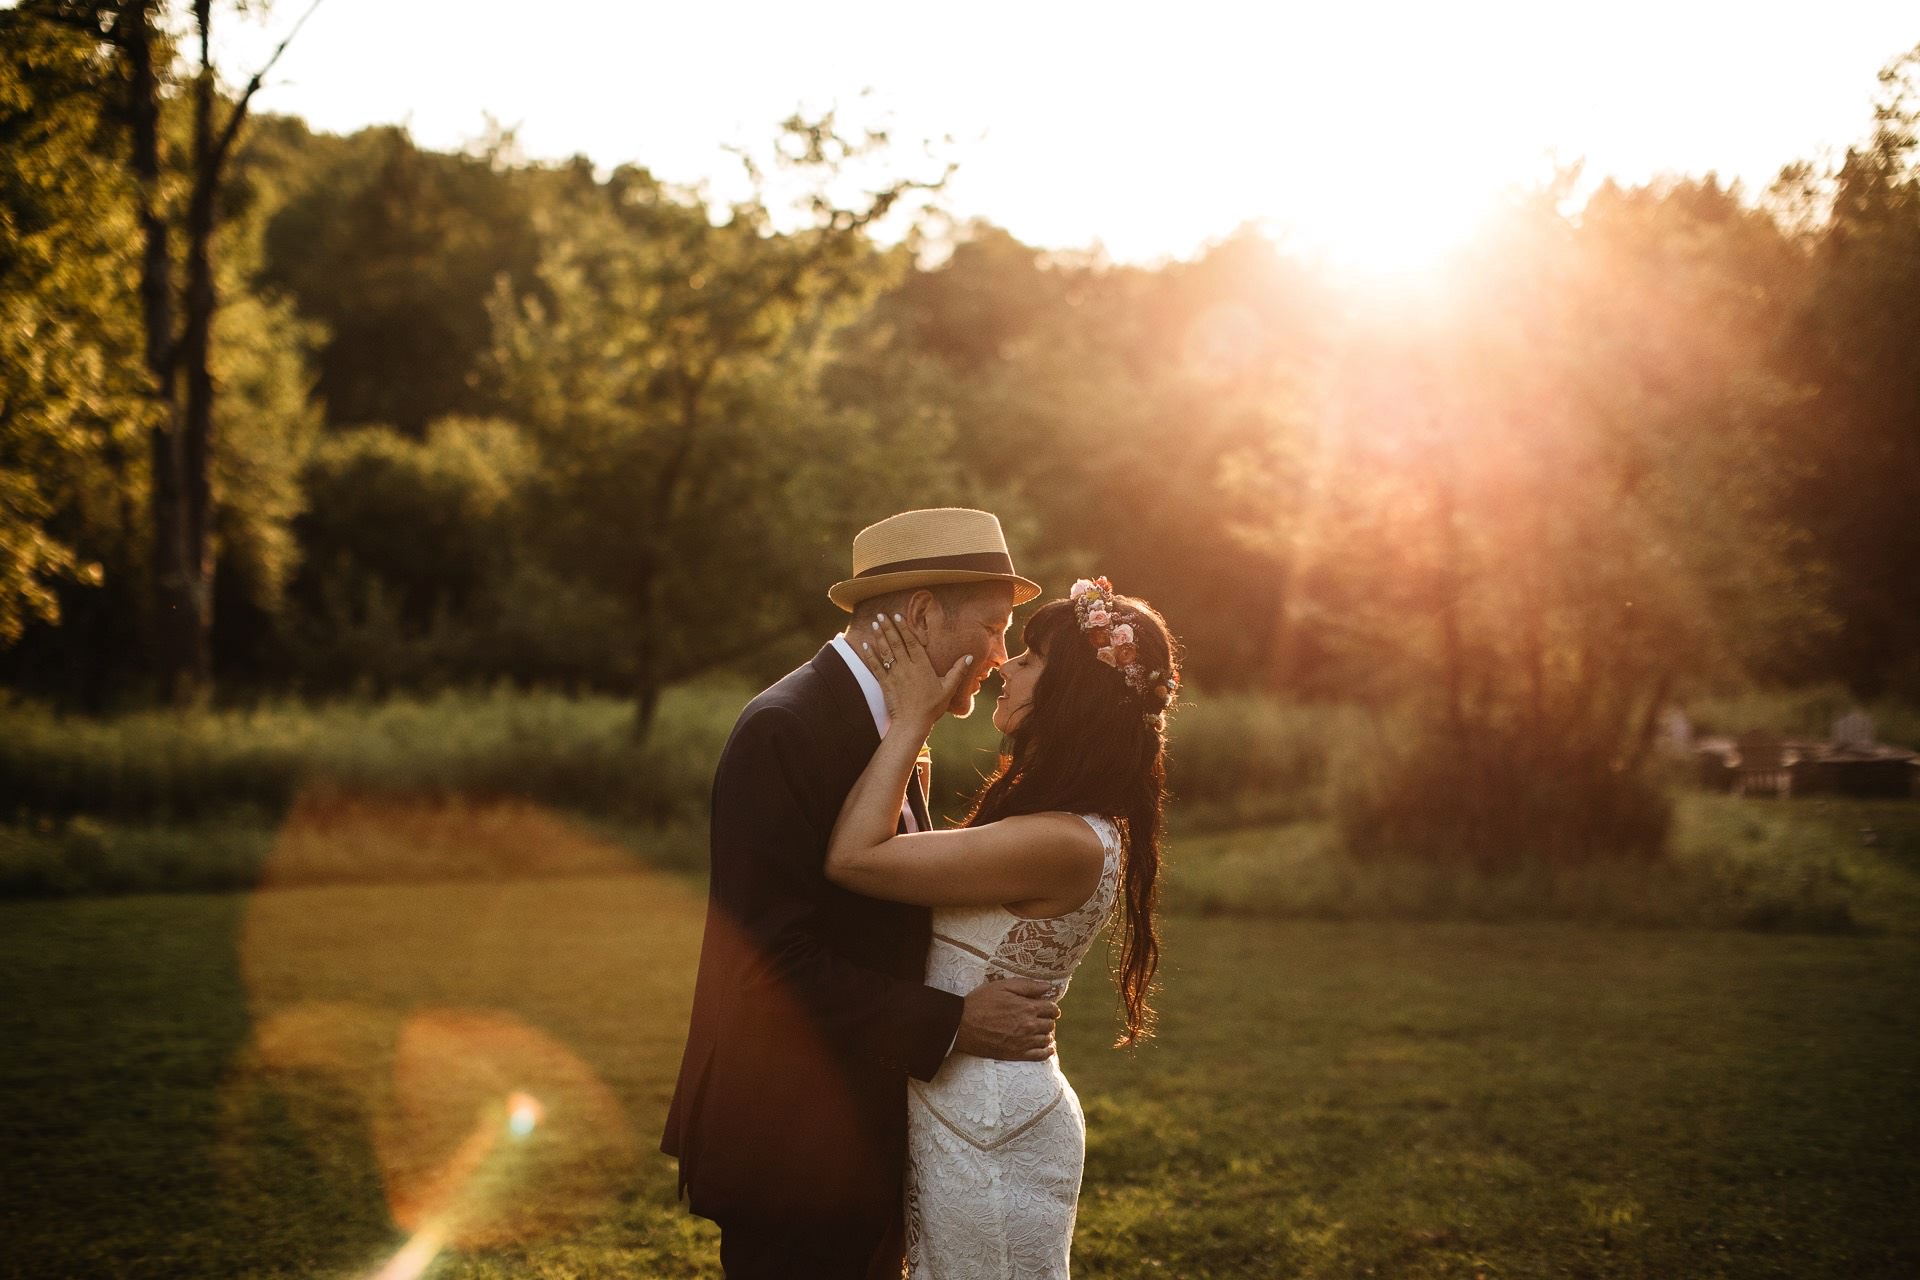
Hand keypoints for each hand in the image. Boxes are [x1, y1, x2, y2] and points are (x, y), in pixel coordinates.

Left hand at [858, 611, 971, 731]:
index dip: (904, 628)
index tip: (898, 616)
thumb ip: (958, 671)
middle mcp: (907, 667)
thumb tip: (969, 656)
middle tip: (881, 614)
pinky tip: (865, 644)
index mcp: (922, 666)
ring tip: (874, 623)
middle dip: (888, 627)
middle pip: (896, 643)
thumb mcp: (948, 688)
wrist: (912, 723)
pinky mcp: (885, 683)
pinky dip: (870, 654)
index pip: (911, 642)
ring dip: (879, 636)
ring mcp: (894, 674)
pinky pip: (876, 666)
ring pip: (885, 651)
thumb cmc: (932, 707)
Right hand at [953, 977, 1060, 1061]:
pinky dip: (1047, 1052)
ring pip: (1047, 1039)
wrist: (962, 1025)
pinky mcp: (1016, 1054)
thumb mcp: (1002, 986)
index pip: (1052, 1009)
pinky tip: (1047, 1048)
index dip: (1051, 1007)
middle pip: (1050, 1024)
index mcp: (1027, 1007)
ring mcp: (1024, 1042)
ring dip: (1047, 1034)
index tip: (1048, 1008)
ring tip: (1042, 1032)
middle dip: (1048, 1020)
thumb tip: (1048, 987)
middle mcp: (1029, 1026)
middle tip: (1042, 1019)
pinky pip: (1040, 1056)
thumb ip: (1027, 986)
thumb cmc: (980, 1002)